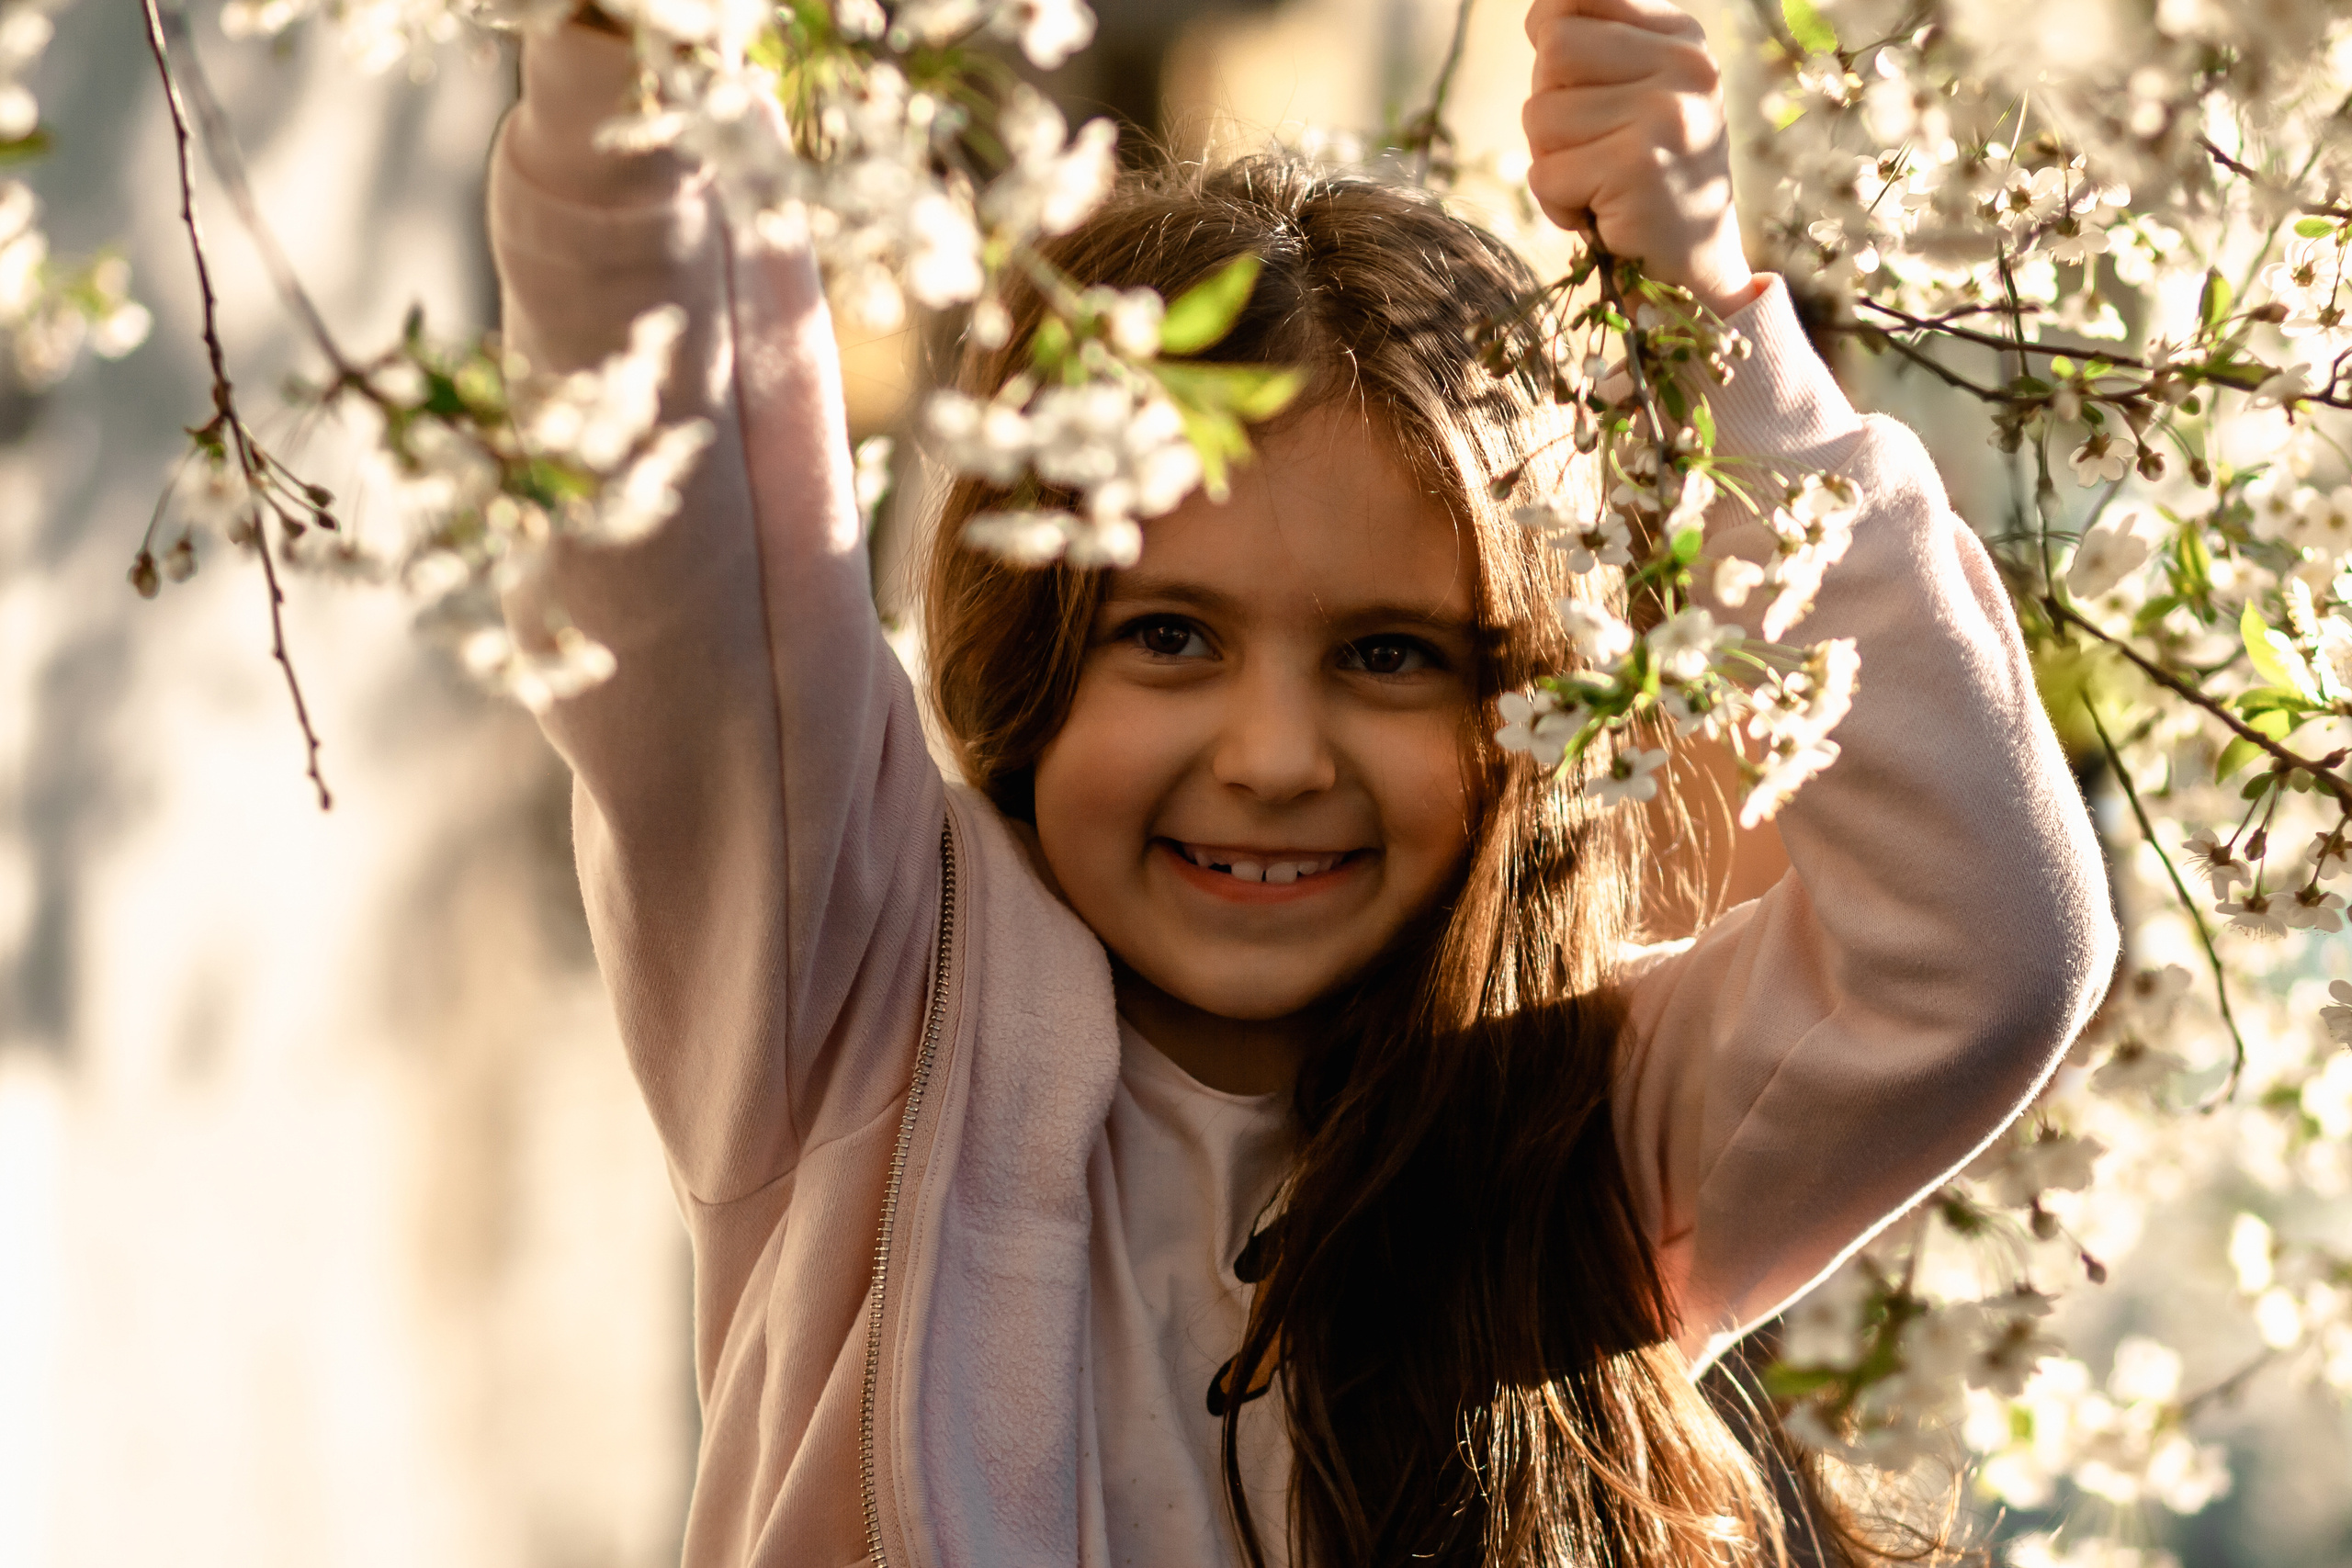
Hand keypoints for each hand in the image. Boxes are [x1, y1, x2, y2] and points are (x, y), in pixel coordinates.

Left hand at [1521, 0, 1759, 316]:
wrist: (1697, 270)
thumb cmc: (1646, 179)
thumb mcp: (1633, 96)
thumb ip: (1592, 49)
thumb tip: (1539, 15)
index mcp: (1681, 37)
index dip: (1549, 42)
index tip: (1572, 86)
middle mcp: (1685, 65)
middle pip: (1551, 53)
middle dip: (1549, 109)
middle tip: (1591, 148)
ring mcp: (1666, 114)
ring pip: (1539, 115)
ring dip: (1552, 162)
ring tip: (1600, 184)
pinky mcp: (1639, 166)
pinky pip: (1544, 173)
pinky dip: (1557, 204)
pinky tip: (1601, 213)